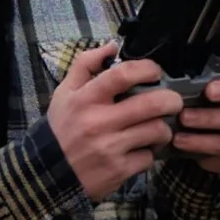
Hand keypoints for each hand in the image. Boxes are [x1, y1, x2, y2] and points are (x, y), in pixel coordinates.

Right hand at [45, 44, 180, 203]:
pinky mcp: (118, 170)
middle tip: (172, 102)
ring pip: (157, 131)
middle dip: (171, 100)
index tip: (155, 72)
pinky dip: (148, 154)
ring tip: (157, 129)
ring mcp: (110, 148)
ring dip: (163, 129)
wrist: (48, 173)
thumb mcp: (65, 93)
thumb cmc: (62, 128)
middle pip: (152, 103)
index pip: (124, 74)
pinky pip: (149, 157)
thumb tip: (112, 46)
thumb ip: (86, 65)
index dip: (148, 68)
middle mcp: (98, 122)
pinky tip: (140, 151)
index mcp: (86, 99)